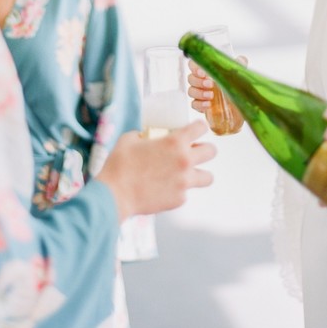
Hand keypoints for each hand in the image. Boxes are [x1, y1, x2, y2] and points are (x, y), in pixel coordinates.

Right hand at [95, 120, 215, 219]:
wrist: (114, 195)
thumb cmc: (119, 165)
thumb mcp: (129, 139)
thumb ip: (143, 135)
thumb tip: (144, 137)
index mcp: (175, 142)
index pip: (201, 128)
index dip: (198, 127)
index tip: (195, 130)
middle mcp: (185, 161)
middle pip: (211, 151)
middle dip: (204, 150)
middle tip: (194, 152)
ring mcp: (184, 182)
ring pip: (208, 177)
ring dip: (199, 173)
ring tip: (187, 174)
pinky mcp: (179, 200)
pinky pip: (186, 193)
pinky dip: (178, 191)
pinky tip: (164, 189)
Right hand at [186, 55, 247, 113]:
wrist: (241, 107)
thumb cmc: (237, 89)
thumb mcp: (239, 75)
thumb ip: (239, 64)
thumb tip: (241, 59)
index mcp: (208, 71)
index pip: (194, 65)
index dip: (195, 67)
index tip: (203, 73)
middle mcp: (202, 81)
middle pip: (191, 78)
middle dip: (199, 81)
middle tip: (210, 84)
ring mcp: (201, 94)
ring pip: (191, 91)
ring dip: (199, 93)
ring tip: (211, 95)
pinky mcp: (201, 106)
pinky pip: (194, 104)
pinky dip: (199, 104)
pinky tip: (208, 104)